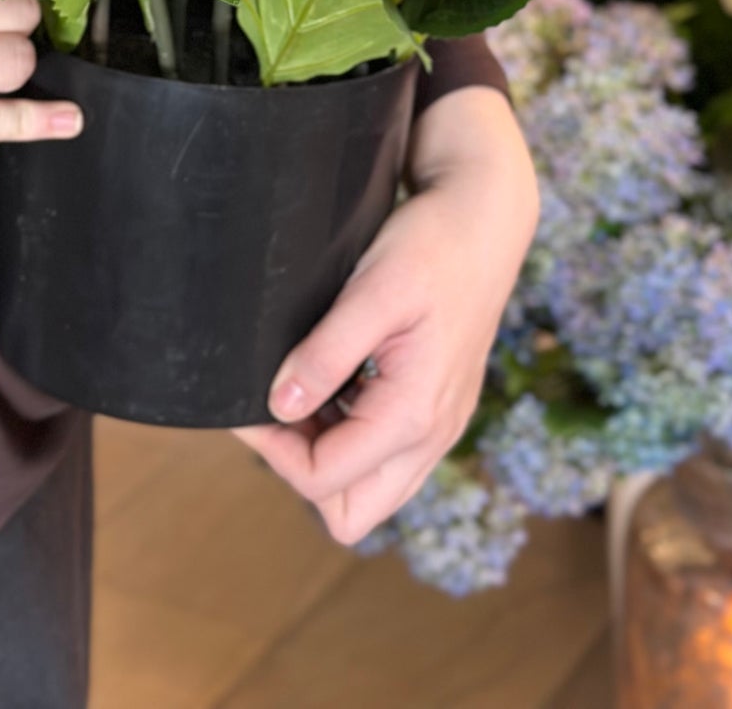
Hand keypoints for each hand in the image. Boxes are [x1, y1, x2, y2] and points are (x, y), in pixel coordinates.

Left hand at [234, 85, 536, 544]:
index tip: (245, 403)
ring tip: (301, 390)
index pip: (324, 479)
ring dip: (325, 456)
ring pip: (370, 490)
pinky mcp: (438, 407)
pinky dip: (349, 436)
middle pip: (350, 511)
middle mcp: (433, 434)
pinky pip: (385, 456)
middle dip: (300, 469)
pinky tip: (332, 382)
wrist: (486, 219)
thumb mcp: (372, 291)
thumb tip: (280, 407)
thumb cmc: (432, 246)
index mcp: (415, 414)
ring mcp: (440, 425)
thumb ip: (326, 354)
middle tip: (276, 409)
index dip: (273, 449)